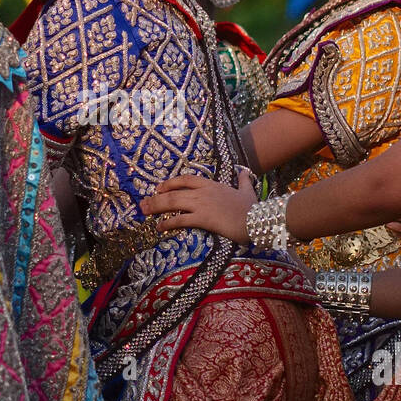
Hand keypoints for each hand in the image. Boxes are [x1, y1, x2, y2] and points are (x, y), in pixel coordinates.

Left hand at [140, 168, 257, 243]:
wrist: (257, 219)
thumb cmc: (253, 207)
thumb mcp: (247, 190)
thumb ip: (243, 180)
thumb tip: (244, 172)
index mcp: (211, 184)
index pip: (186, 179)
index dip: (170, 183)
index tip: (159, 188)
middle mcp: (203, 192)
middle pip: (174, 192)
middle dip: (156, 198)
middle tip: (142, 204)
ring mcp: (202, 205)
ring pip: (173, 203)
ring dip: (156, 207)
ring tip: (144, 212)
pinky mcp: (203, 219)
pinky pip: (181, 220)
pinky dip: (168, 223)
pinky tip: (159, 228)